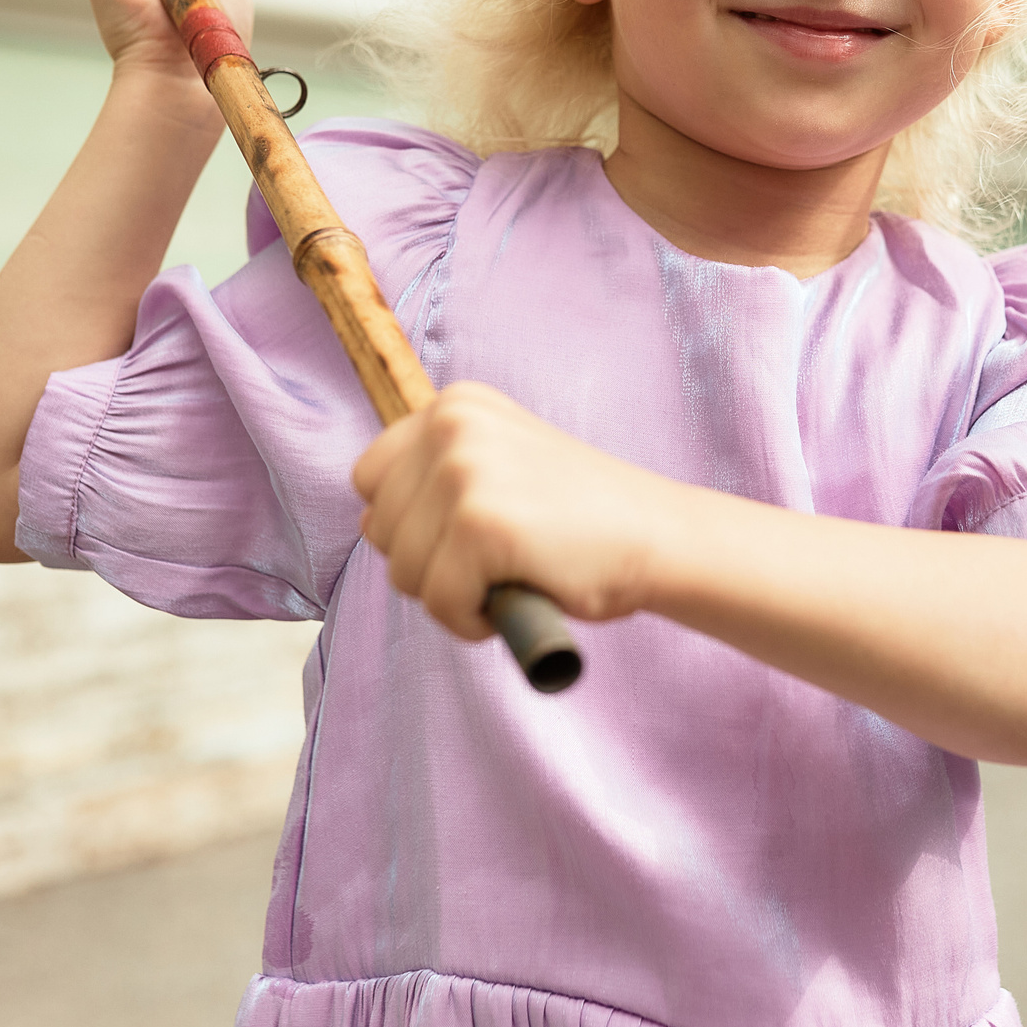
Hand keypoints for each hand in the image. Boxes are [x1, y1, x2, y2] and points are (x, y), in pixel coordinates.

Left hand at [351, 383, 682, 638]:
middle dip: (428, 561)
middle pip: (379, 528)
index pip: (371, 476)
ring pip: (404, 572)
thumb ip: (434, 481)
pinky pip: (439, 603)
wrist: (658, 537)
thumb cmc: (581, 519)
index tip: (469, 531)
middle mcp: (452, 426)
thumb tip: (368, 520)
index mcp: (455, 405)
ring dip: (451, 595)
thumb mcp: (501, 469)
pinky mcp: (481, 527)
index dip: (411, 521)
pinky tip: (519, 597)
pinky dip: (472, 622)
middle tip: (497, 559)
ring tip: (510, 575)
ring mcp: (465, 473)